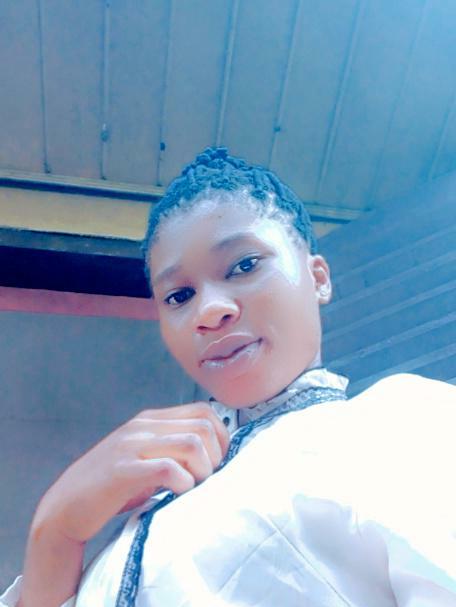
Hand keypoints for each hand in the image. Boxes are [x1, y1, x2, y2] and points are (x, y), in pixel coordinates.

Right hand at [32, 402, 229, 543]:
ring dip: (202, 470)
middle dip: (215, 457)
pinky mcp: (123, 470)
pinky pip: (169, 469)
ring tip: (192, 487)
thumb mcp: (143, 457)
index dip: (221, 438)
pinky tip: (176, 494)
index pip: (204, 412)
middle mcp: (142, 426)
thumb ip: (170, 448)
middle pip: (204, 427)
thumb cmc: (111, 487)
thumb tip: (213, 453)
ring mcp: (131, 446)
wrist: (65, 507)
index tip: (216, 463)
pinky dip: (183, 484)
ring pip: (192, 444)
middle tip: (205, 479)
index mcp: (149, 420)